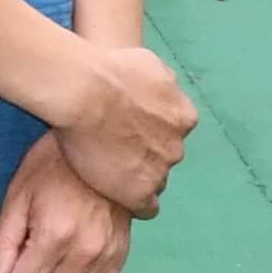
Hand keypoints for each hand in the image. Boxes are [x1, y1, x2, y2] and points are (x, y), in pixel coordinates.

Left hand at [0, 134, 138, 272]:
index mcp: (55, 235)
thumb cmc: (52, 166)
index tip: (18, 251)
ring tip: (53, 263)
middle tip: (33, 255)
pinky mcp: (122, 258)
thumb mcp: (18, 196)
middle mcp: (85, 253)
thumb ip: (2, 243)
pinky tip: (73, 271)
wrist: (105, 146)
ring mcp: (107, 258)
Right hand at [45, 38, 197, 212]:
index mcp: (183, 117)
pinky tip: (119, 199)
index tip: (132, 133)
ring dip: (136, 178)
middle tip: (116, 151)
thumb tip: (164, 85)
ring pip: (154, 182)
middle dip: (145, 156)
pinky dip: (134, 203)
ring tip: (110, 174)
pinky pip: (147, 208)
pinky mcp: (139, 193)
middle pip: (164, 158)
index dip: (151, 134)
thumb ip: (162, 82)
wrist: (87, 93)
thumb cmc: (112, 70)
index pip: (173, 134)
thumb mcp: (149, 64)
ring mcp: (160, 172)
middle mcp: (177, 146)